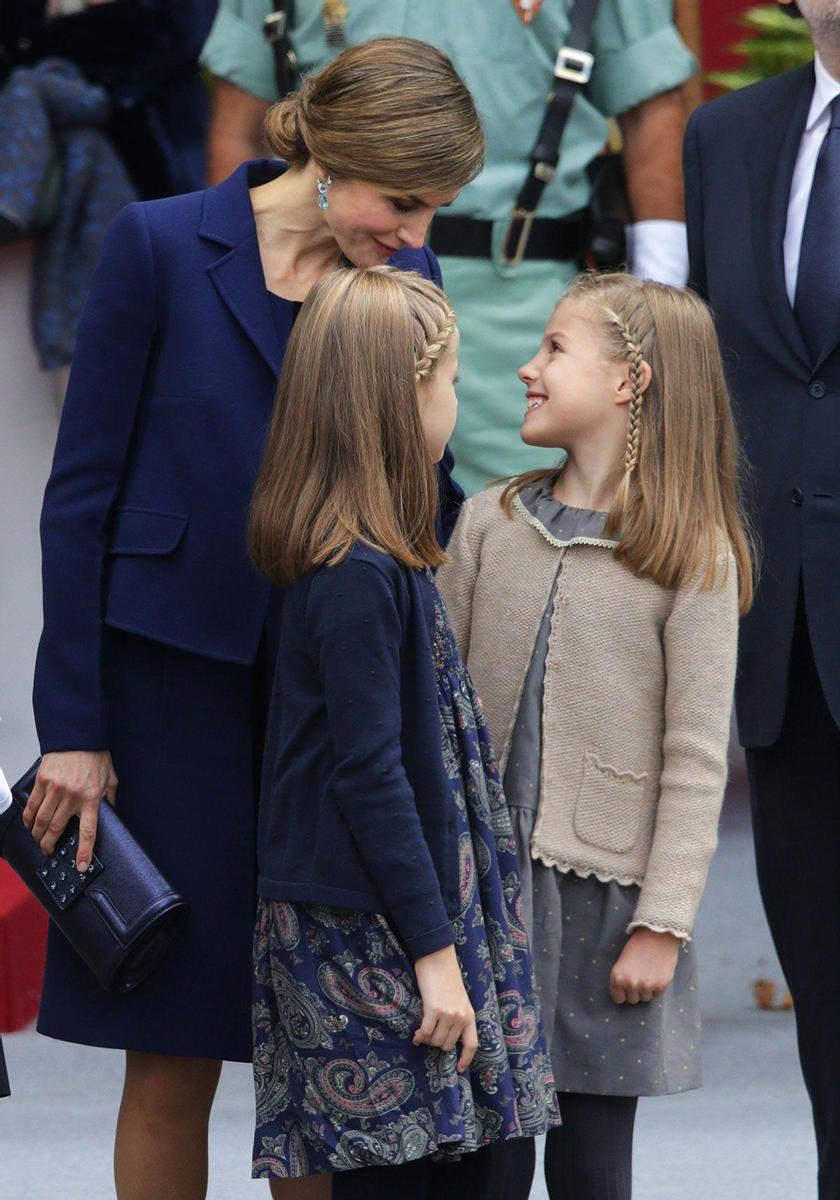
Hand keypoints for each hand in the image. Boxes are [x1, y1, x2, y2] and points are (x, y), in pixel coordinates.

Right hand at [23, 750, 117, 872]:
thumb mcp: (111, 778)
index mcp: (91, 798)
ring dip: (38, 835)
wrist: (78, 734)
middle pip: (56, 830)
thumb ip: (110, 798)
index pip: (88, 831)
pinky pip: (32, 805)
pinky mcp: (42, 782)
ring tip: (39, 841)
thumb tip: (112, 813)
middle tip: (49, 852)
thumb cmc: (95, 755)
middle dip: (50, 846)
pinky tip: (30, 824)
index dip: (84, 852)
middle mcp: (72, 796)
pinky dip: (29, 818)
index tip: (81, 866)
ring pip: (41, 821)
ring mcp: (55, 789)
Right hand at [412, 944, 477, 1071]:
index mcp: (470, 1014)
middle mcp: (461, 1017)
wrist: (438, 959)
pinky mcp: (434, 1009)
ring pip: (436, 1041)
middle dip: (437, 1044)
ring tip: (423, 1032)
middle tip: (430, 1036)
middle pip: (448, 1045)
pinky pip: (426, 1032)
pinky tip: (416, 1035)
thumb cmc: (446, 978)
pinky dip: (420, 1036)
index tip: (459, 1069)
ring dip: (428, 1039)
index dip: (465, 1059)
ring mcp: (448, 1014)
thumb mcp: (459, 999)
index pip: (472, 1044)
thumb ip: (457, 1017)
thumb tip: (447, 1036)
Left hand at [609, 927, 681, 1004]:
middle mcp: (630, 984)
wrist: (656, 934)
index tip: (628, 986)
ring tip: (649, 973)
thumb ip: (623, 978)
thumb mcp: (622, 961)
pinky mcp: (660, 986)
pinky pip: (657, 995)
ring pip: (645, 998)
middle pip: (633, 1000)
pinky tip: (657, 973)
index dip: (624, 993)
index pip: (618, 999)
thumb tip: (626, 994)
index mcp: (617, 977)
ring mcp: (645, 986)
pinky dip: (658, 987)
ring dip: (647, 989)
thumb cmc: (638, 945)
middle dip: (636, 991)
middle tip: (640, 976)